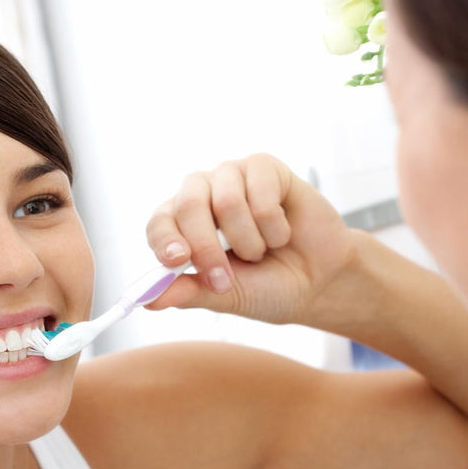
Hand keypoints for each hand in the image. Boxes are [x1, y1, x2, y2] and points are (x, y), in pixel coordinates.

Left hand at [145, 154, 353, 324]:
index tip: (177, 261)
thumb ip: (189, 293)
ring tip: (262, 251)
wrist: (318, 283)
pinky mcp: (265, 168)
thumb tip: (148, 300)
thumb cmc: (268, 287)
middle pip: (188, 205)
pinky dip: (275, 226)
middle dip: (207, 249)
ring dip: (250, 241)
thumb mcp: (226, 297)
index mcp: (184, 226)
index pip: (160, 222)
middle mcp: (204, 195)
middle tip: (224, 279)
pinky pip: (261, 193)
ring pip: (227, 201)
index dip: (165, 239)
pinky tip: (283, 232)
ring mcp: (233, 178)